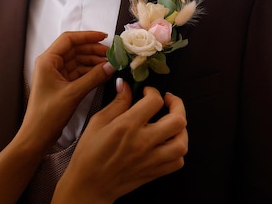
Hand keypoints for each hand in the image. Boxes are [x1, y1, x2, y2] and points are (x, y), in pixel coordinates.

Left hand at [19, 31, 113, 147]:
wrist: (36, 136)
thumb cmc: (48, 115)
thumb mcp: (73, 94)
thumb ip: (93, 78)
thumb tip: (111, 66)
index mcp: (48, 60)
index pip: (69, 40)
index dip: (87, 36)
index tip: (105, 37)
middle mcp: (51, 64)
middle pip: (75, 49)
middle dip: (93, 50)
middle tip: (112, 54)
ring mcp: (56, 74)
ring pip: (78, 61)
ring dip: (93, 61)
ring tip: (111, 64)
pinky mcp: (62, 84)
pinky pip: (78, 72)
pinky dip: (90, 72)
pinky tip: (103, 74)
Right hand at [53, 81, 187, 203]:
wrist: (89, 185)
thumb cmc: (89, 153)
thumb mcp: (98, 122)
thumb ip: (117, 103)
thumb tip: (126, 85)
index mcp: (127, 126)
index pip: (154, 101)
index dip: (153, 91)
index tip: (147, 92)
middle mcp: (143, 142)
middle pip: (177, 120)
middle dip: (177, 104)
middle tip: (168, 101)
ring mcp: (151, 159)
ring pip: (182, 142)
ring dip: (181, 129)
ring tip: (172, 122)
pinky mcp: (154, 172)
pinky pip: (178, 161)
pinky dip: (178, 150)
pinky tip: (168, 143)